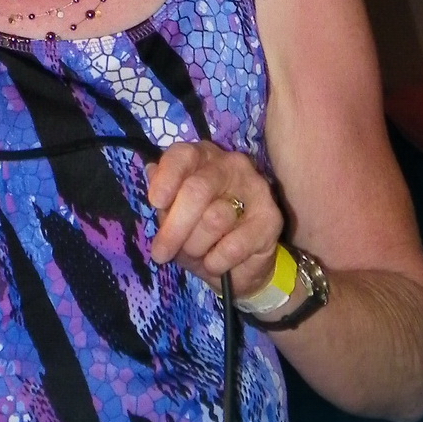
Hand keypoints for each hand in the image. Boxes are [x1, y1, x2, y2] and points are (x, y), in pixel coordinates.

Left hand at [147, 141, 283, 302]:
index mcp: (203, 158)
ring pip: (214, 219)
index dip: (167, 178)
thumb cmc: (200, 234)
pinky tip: (216, 263)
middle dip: (174, 228)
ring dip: (196, 246)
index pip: (183, 155)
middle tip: (161, 253)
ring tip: (197, 254)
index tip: (156, 202)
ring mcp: (255, 190)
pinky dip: (217, 261)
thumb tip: (151, 173)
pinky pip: (233, 246)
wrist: (237, 266)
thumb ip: (164, 200)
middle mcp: (231, 166)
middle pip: (197, 190)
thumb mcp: (174, 219)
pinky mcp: (271, 219)